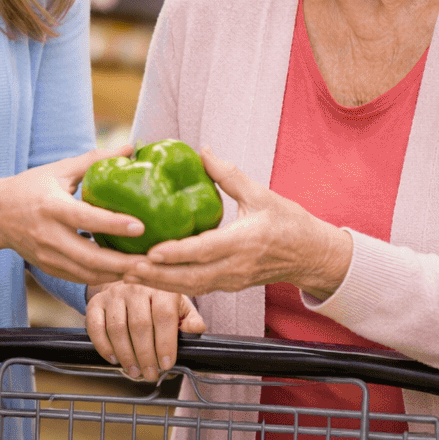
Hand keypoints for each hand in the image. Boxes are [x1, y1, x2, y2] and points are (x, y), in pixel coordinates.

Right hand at [0, 148, 148, 283]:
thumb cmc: (31, 187)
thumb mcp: (59, 169)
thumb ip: (95, 160)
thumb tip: (131, 147)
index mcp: (51, 207)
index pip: (85, 218)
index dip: (113, 224)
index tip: (141, 226)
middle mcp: (48, 235)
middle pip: (90, 257)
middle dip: (122, 263)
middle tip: (152, 261)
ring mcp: (47, 256)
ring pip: (87, 273)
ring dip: (117, 275)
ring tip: (145, 269)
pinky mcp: (48, 268)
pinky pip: (80, 278)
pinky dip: (103, 278)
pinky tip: (124, 273)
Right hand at [86, 282, 205, 380]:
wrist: (130, 283)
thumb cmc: (158, 301)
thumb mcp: (180, 307)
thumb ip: (191, 320)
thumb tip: (195, 329)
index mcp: (161, 289)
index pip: (164, 316)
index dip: (165, 343)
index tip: (166, 364)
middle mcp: (136, 288)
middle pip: (140, 325)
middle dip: (146, 355)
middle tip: (150, 374)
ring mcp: (114, 294)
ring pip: (117, 328)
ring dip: (126, 355)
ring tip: (135, 372)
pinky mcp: (96, 303)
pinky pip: (96, 327)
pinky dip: (104, 347)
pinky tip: (114, 360)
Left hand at [122, 150, 352, 298]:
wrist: (312, 255)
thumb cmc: (289, 222)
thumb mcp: (261, 194)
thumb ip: (229, 174)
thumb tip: (202, 151)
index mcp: (245, 241)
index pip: (206, 250)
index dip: (177, 253)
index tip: (151, 251)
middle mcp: (237, 266)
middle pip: (192, 277)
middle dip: (158, 276)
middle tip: (127, 268)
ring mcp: (233, 280)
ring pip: (192, 288)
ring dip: (160, 284)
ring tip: (129, 276)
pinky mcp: (230, 286)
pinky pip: (197, 288)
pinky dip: (172, 286)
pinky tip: (150, 279)